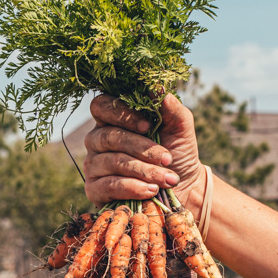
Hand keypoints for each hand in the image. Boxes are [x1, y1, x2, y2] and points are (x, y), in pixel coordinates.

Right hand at [83, 93, 207, 216]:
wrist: (183, 187)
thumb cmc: (177, 153)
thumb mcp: (180, 129)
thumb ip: (171, 108)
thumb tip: (158, 87)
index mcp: (113, 119)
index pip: (101, 106)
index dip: (121, 114)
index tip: (147, 125)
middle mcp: (97, 140)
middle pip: (108, 136)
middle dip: (141, 148)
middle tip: (167, 158)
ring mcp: (93, 165)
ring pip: (112, 162)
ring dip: (143, 170)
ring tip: (168, 179)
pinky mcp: (94, 190)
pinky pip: (108, 185)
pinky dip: (133, 188)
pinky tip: (151, 190)